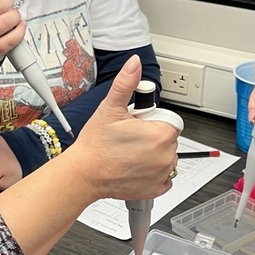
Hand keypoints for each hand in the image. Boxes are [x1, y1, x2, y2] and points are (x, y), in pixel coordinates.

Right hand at [69, 55, 178, 201]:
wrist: (84, 174)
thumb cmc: (95, 145)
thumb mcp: (110, 108)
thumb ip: (126, 84)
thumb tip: (134, 64)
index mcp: (160, 134)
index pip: (169, 122)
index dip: (152, 122)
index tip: (137, 126)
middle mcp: (166, 156)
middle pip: (168, 140)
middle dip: (153, 137)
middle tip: (130, 139)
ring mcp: (162, 174)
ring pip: (166, 158)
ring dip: (154, 155)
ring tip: (130, 154)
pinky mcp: (156, 190)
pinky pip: (163, 178)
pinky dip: (152, 173)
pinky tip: (134, 168)